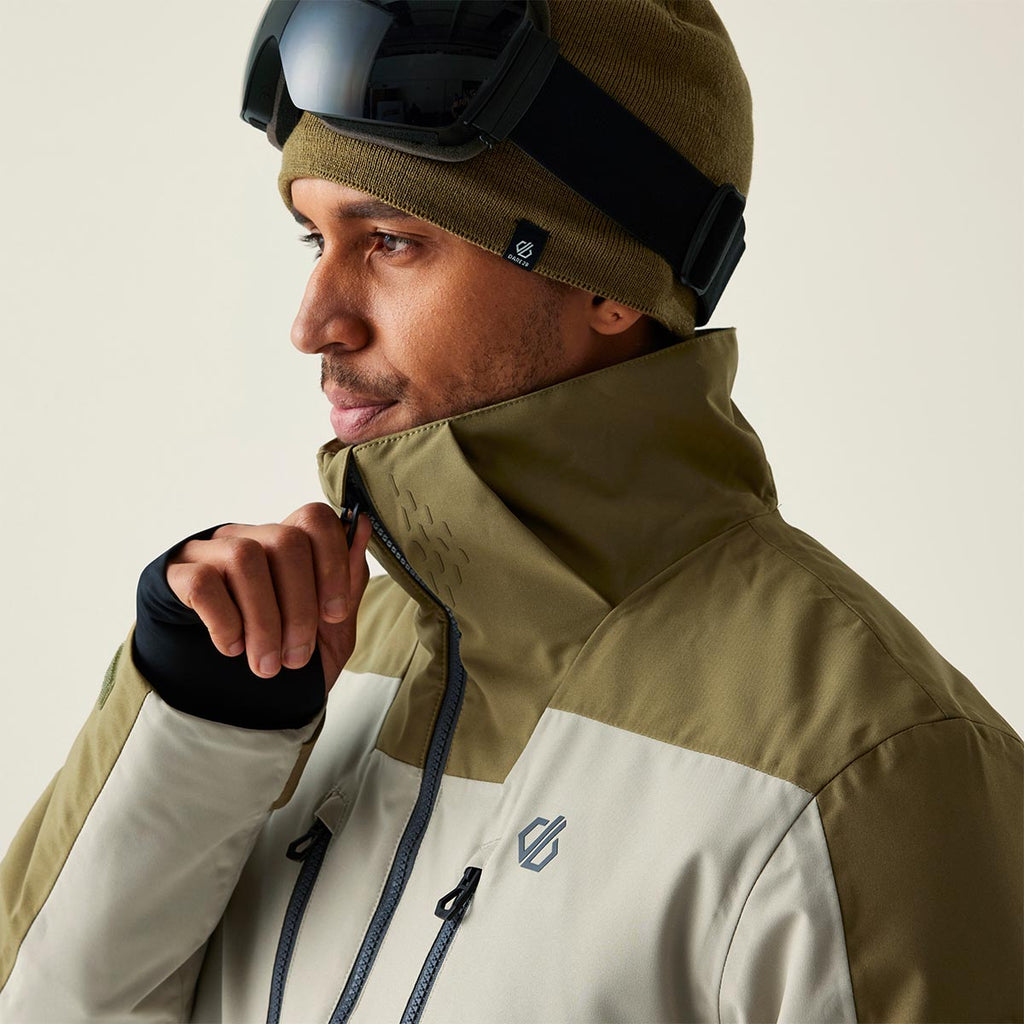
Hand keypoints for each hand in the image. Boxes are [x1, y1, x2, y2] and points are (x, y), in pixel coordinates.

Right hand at [165, 503, 371, 691]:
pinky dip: (224, 621)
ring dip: (263, 620)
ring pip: (244, 558)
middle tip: (297, 657)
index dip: (333, 562)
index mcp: (290, 543)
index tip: (335, 614)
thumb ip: (348, 582)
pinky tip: (232, 649)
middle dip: (299, 607)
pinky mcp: (177, 575)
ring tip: (267, 665)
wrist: (229, 694)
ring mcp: (211, 552)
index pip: (315, 518)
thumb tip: (362, 525)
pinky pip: (203, 582)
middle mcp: (251, 537)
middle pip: (286, 541)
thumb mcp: (330, 629)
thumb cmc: (284, 650)